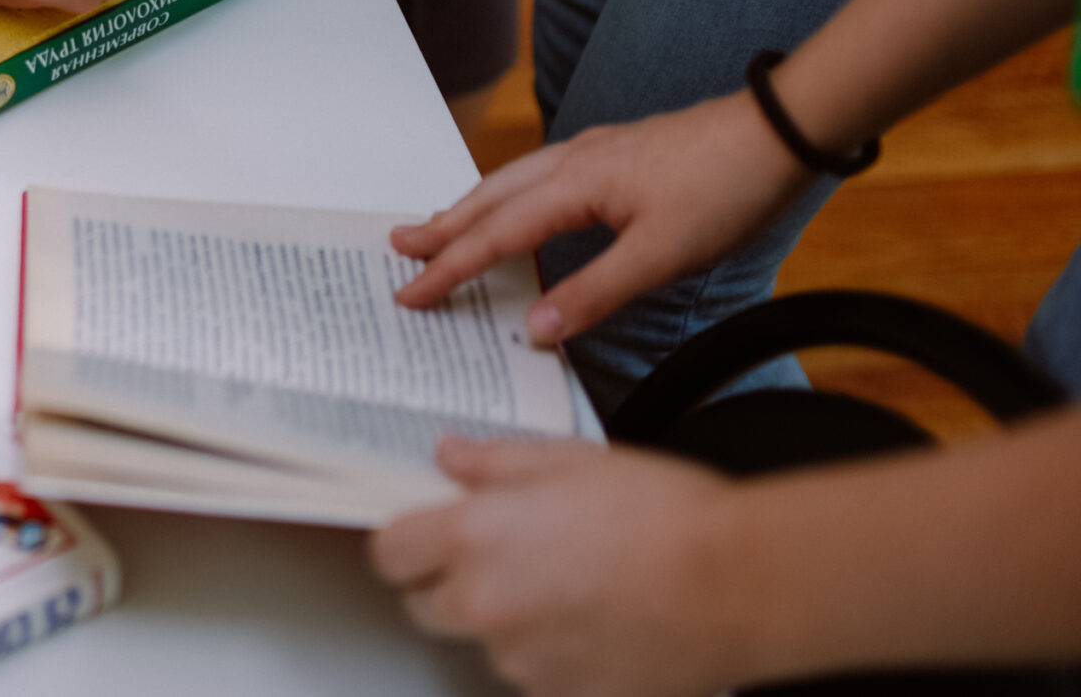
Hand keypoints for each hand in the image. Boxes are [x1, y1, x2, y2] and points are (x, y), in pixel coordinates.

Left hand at [371, 437, 757, 696]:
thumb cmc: (664, 514)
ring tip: (570, 584)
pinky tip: (596, 620)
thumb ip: (494, 461)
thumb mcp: (568, 459)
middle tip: (504, 554)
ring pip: (484, 641)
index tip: (426, 534)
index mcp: (472, 539)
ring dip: (507, 618)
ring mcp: (523, 660)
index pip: (389, 553)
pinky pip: (535, 674)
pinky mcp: (563, 696)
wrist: (741, 584)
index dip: (406, 542)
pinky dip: (552, 653)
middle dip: (450, 581)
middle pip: (426, 605)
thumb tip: (450, 457)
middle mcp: (485, 605)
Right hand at [388, 91, 811, 344]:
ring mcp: (595, 151)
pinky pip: (541, 174)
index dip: (449, 269)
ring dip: (471, 206)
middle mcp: (573, 160)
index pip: (495, 235)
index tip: (411, 294)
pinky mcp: (618, 152)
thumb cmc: (728, 186)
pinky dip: (511, 194)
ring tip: (440, 224)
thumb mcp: (663, 254)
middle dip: (442, 227)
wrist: (781, 131)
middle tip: (399, 249)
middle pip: (489, 198)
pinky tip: (521, 202)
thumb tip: (535, 328)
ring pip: (513, 180)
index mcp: (575, 185)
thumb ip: (595, 292)